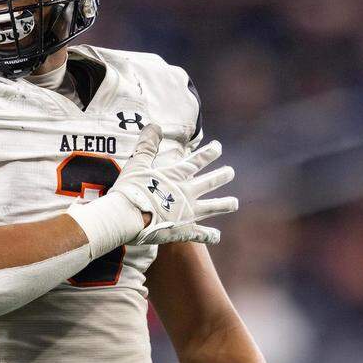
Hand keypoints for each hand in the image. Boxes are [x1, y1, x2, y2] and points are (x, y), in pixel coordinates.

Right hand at [111, 124, 237, 245]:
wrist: (127, 218)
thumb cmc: (129, 190)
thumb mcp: (137, 164)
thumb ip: (147, 145)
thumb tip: (154, 126)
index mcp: (176, 176)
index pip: (197, 161)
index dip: (209, 153)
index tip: (218, 147)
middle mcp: (186, 193)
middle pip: (210, 183)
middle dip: (222, 176)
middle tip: (231, 172)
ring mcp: (187, 213)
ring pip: (212, 207)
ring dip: (224, 204)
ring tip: (235, 203)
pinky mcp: (183, 231)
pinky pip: (200, 233)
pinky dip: (209, 235)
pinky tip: (217, 236)